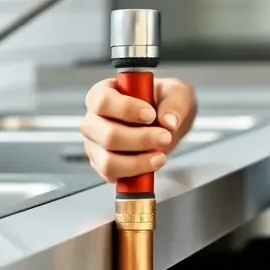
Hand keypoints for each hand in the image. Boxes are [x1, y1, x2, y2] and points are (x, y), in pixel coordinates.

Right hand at [80, 76, 196, 183]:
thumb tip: (169, 121)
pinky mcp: (101, 165)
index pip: (103, 101)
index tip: (150, 114)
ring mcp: (94, 145)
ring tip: (160, 156)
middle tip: (165, 137)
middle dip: (140, 140)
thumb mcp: (176, 93)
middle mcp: (93, 120)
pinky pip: (112, 176)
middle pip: (107, 135)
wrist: (165, 122)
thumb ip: (174, 103)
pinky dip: (134, 173)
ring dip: (138, 162)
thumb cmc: (163, 101)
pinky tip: (150, 165)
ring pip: (108, 161)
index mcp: (102, 93)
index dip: (126, 109)